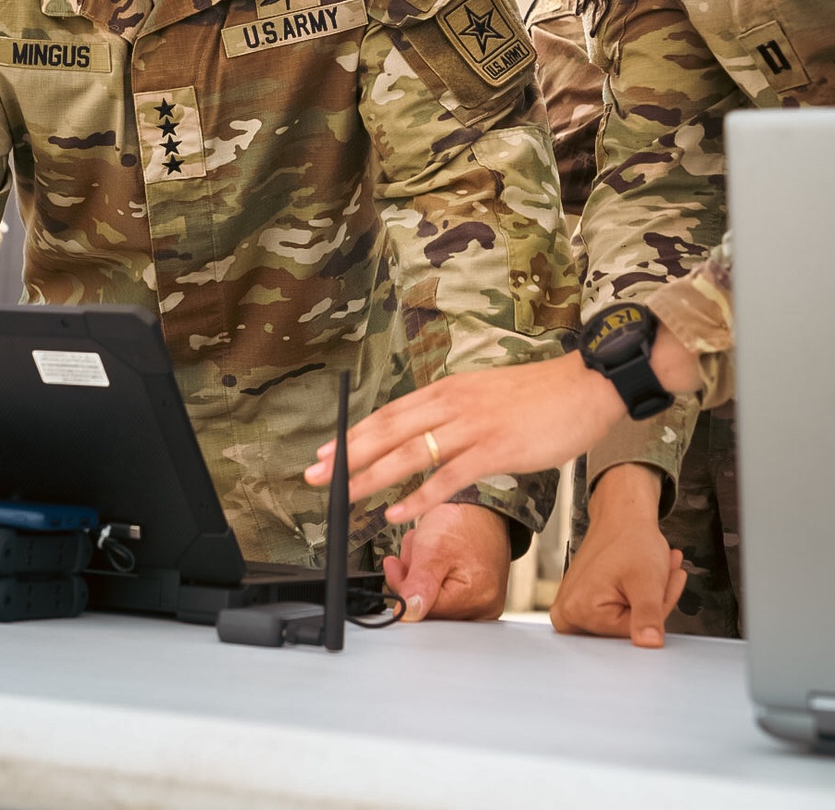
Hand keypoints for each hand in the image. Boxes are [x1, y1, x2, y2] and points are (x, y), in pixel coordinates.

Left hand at [305, 355, 622, 525]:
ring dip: (370, 476)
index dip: (355, 434)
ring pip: (409, 453)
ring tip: (342, 495)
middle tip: (314, 474)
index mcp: (450, 391)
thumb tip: (431, 432)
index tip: (327, 451)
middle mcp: (453, 404)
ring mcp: (472, 426)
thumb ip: (457, 413)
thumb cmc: (542, 396)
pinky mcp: (495, 449)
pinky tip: (396, 512)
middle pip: (388, 430)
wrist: (586, 387)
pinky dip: (418, 497)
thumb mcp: (487, 396)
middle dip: (347, 454)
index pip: (391, 413)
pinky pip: (448, 476)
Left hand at [383, 503, 510, 621]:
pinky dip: (434, 577)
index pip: (422, 610)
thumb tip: (407, 614)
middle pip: (428, 606)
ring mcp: (482, 603)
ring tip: (428, 550)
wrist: (482, 507)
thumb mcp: (432, 548)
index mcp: (475, 599)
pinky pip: (445, 594)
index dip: (403, 586)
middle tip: (415, 551)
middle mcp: (484, 608)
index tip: (395, 565)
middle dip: (414, 577)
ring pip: (434, 599)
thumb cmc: (462, 522)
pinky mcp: (477, 596)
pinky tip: (437, 560)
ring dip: (421, 575)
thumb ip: (419, 584)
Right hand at [550, 464, 686, 647]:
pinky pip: (617, 611)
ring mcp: (572, 609)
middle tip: (665, 575)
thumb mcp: (647, 579)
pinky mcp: (580, 603)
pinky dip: (638, 596)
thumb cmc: (632, 540)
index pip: (632, 634)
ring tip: (658, 571)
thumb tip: (649, 645)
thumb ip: (649, 615)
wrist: (621, 515)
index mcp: (578, 611)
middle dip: (654, 606)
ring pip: (626, 620)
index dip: (656, 611)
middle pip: (626, 629)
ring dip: (650, 600)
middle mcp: (567, 614)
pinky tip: (647, 576)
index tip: (663, 585)